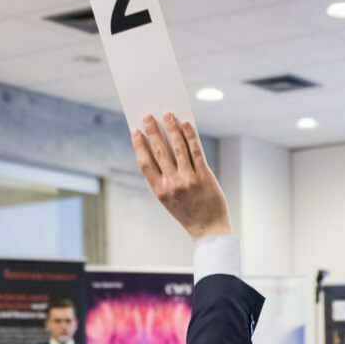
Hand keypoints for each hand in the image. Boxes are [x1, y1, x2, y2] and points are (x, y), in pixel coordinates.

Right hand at [131, 113, 231, 240]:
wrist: (209, 229)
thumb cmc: (188, 212)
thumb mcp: (168, 200)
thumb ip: (163, 178)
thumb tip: (161, 146)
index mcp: (159, 191)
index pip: (145, 163)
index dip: (139, 145)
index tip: (135, 131)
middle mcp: (172, 184)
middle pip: (160, 151)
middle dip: (153, 131)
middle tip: (148, 116)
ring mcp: (188, 179)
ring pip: (177, 147)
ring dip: (171, 128)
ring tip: (167, 114)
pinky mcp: (204, 175)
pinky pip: (196, 151)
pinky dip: (190, 135)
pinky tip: (185, 124)